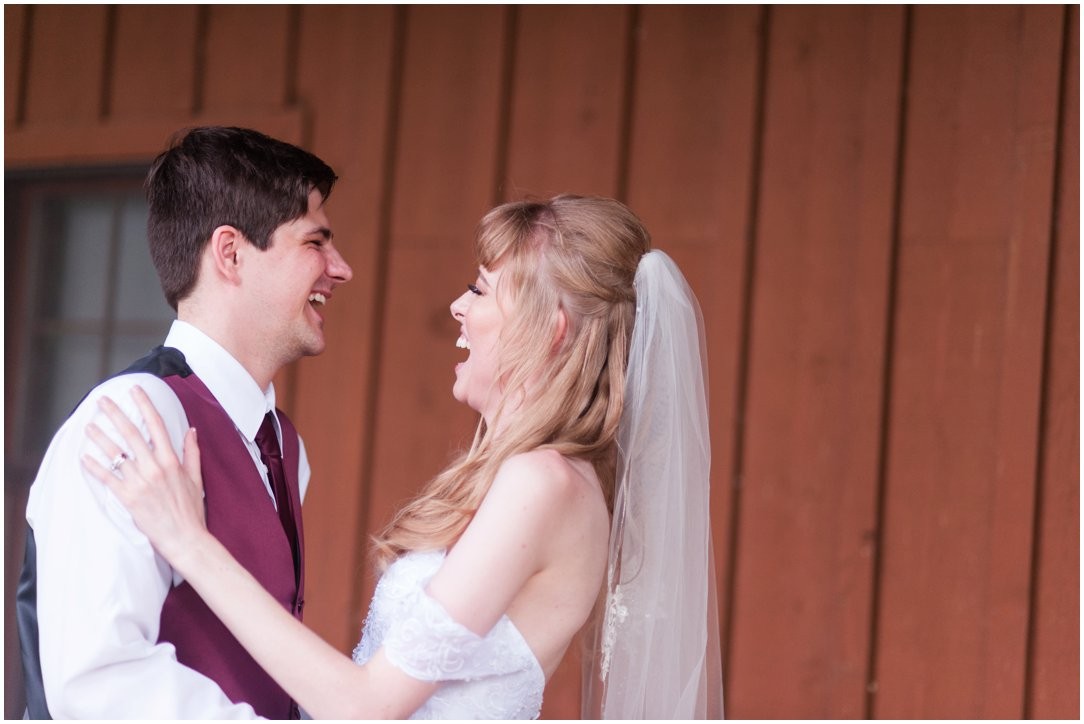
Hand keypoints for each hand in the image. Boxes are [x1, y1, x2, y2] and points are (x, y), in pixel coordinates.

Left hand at [83, 385, 207, 567]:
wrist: (184, 537)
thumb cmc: (191, 510)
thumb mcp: (196, 478)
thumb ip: (191, 453)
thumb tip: (192, 431)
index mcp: (172, 461)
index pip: (157, 425)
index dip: (145, 405)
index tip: (135, 391)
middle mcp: (155, 467)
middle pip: (132, 434)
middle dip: (116, 414)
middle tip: (102, 401)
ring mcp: (140, 482)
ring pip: (116, 454)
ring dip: (100, 438)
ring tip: (89, 426)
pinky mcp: (128, 498)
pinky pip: (107, 478)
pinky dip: (95, 467)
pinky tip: (84, 457)